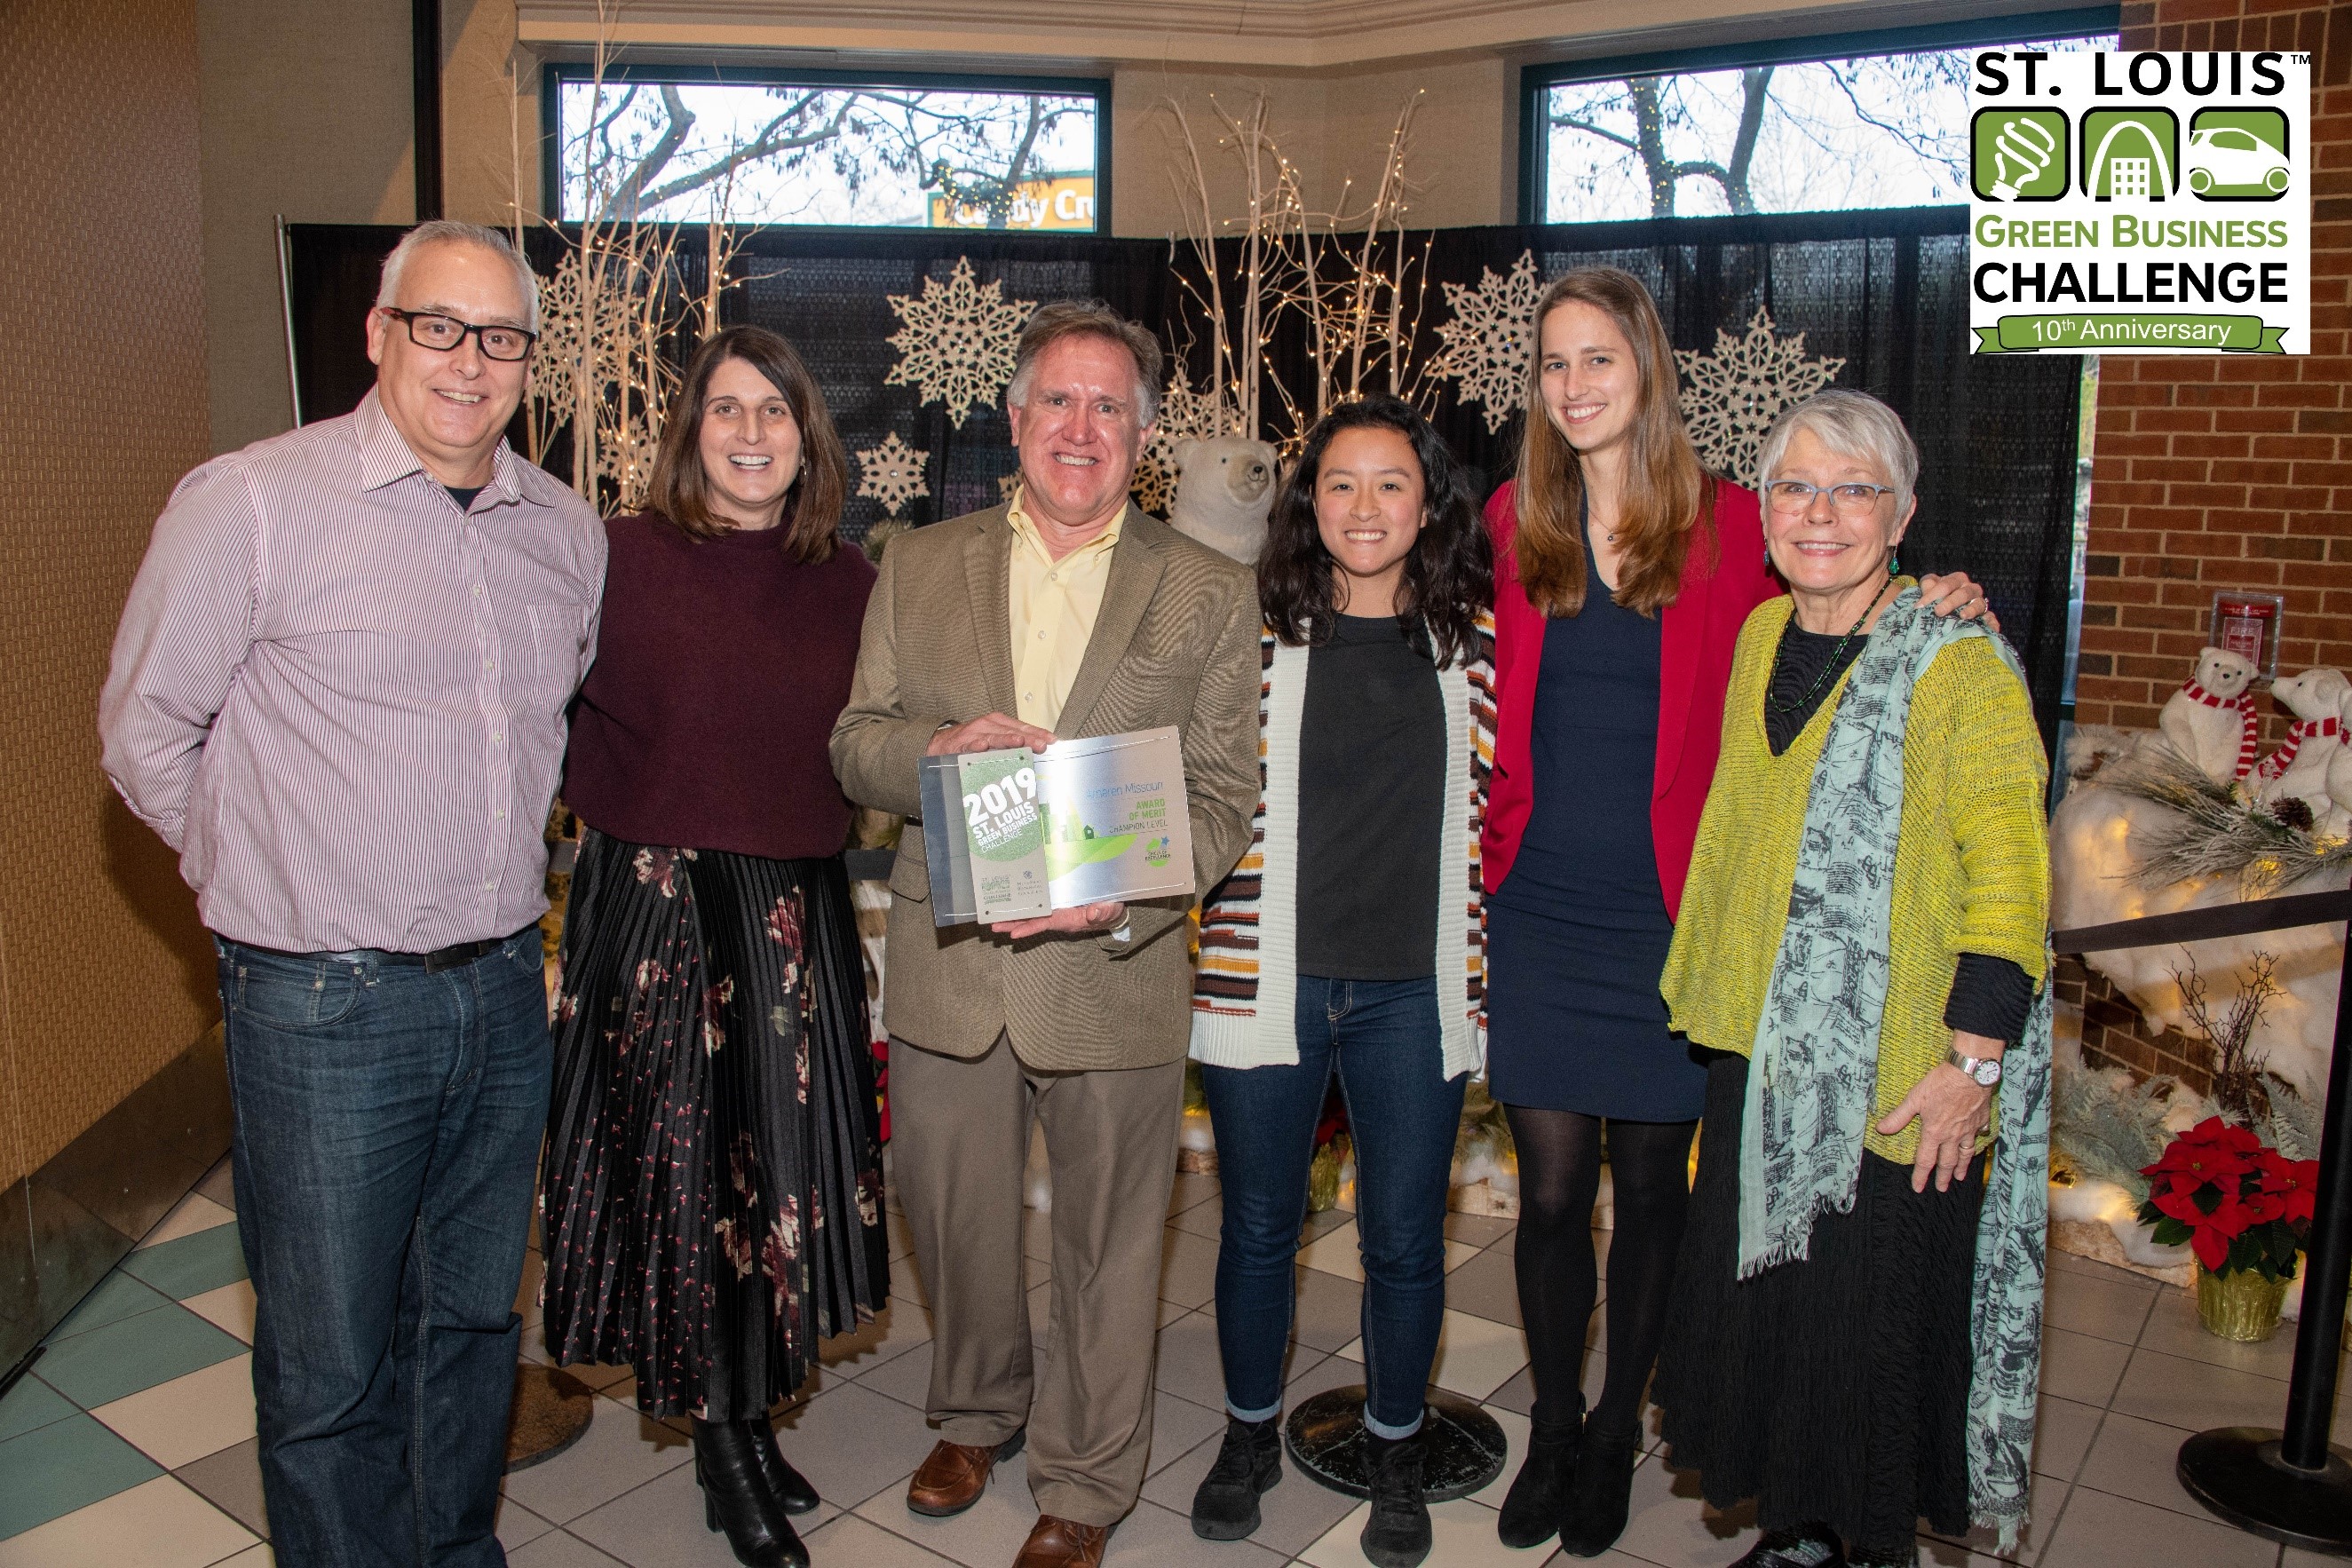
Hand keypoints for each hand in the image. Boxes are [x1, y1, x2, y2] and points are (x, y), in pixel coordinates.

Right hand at [927, 712, 1055, 756]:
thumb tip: (1038, 749)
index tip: (1052, 741)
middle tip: (1041, 745)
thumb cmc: (972, 741)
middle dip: (1028, 738)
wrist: (941, 742)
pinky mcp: (959, 744)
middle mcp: (988, 725)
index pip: (1022, 727)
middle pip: (1011, 731)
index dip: (1038, 733)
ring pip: (993, 737)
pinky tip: (982, 747)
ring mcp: (974, 734)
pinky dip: (975, 746)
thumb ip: (1013, 744)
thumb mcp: (994, 738)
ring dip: (1006, 740)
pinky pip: (968, 745)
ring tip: (1018, 742)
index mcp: (999, 722)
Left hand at [991, 900, 1126, 939]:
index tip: (1013, 934)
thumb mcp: (1110, 911)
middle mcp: (1058, 916)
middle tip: (993, 925)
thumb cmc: (1110, 910)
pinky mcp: (1056, 901)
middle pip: (1032, 921)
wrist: (1111, 907)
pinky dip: (1025, 903)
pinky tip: (1012, 902)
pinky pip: (1038, 903)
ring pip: (1031, 913)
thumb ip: (1103, 913)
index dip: (1029, 928)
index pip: (1044, 924)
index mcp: (1068, 919)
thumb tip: (1093, 913)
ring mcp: (1055, 909)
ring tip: (995, 917)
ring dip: (1014, 915)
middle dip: (1012, 924)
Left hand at [1875, 1035, 1998, 1192]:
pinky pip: (1979, 1139)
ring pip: (1965, 1154)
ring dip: (1962, 1167)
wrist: (1969, 1073)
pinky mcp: (1981, 1121)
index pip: (1925, 1160)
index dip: (1921, 1176)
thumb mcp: (1914, 1099)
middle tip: (1942, 1189)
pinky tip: (1975, 1149)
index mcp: (1934, 1133)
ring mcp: (1969, 1130)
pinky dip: (1977, 1147)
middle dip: (1943, 1177)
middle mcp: (1952, 1136)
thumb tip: (1881, 1129)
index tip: (1918, 1188)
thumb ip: (1899, 1116)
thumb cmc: (1940, 1084)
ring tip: (1960, 1178)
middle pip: (1947, 1162)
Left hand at [1915, 571, 2000, 633]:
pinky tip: (1991, 628)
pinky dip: (1991, 622)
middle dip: (1950, 602)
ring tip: (1963, 616)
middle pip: (1963, 593)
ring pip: (1978, 604)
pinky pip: (1990, 618)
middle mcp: (1970, 589)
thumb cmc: (1937, 596)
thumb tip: (1923, 597)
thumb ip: (1926, 587)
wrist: (1947, 607)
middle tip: (1938, 612)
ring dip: (1971, 610)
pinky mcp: (1986, 615)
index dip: (1932, 595)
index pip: (1946, 585)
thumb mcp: (1930, 588)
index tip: (1919, 606)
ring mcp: (1979, 602)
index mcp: (1957, 580)